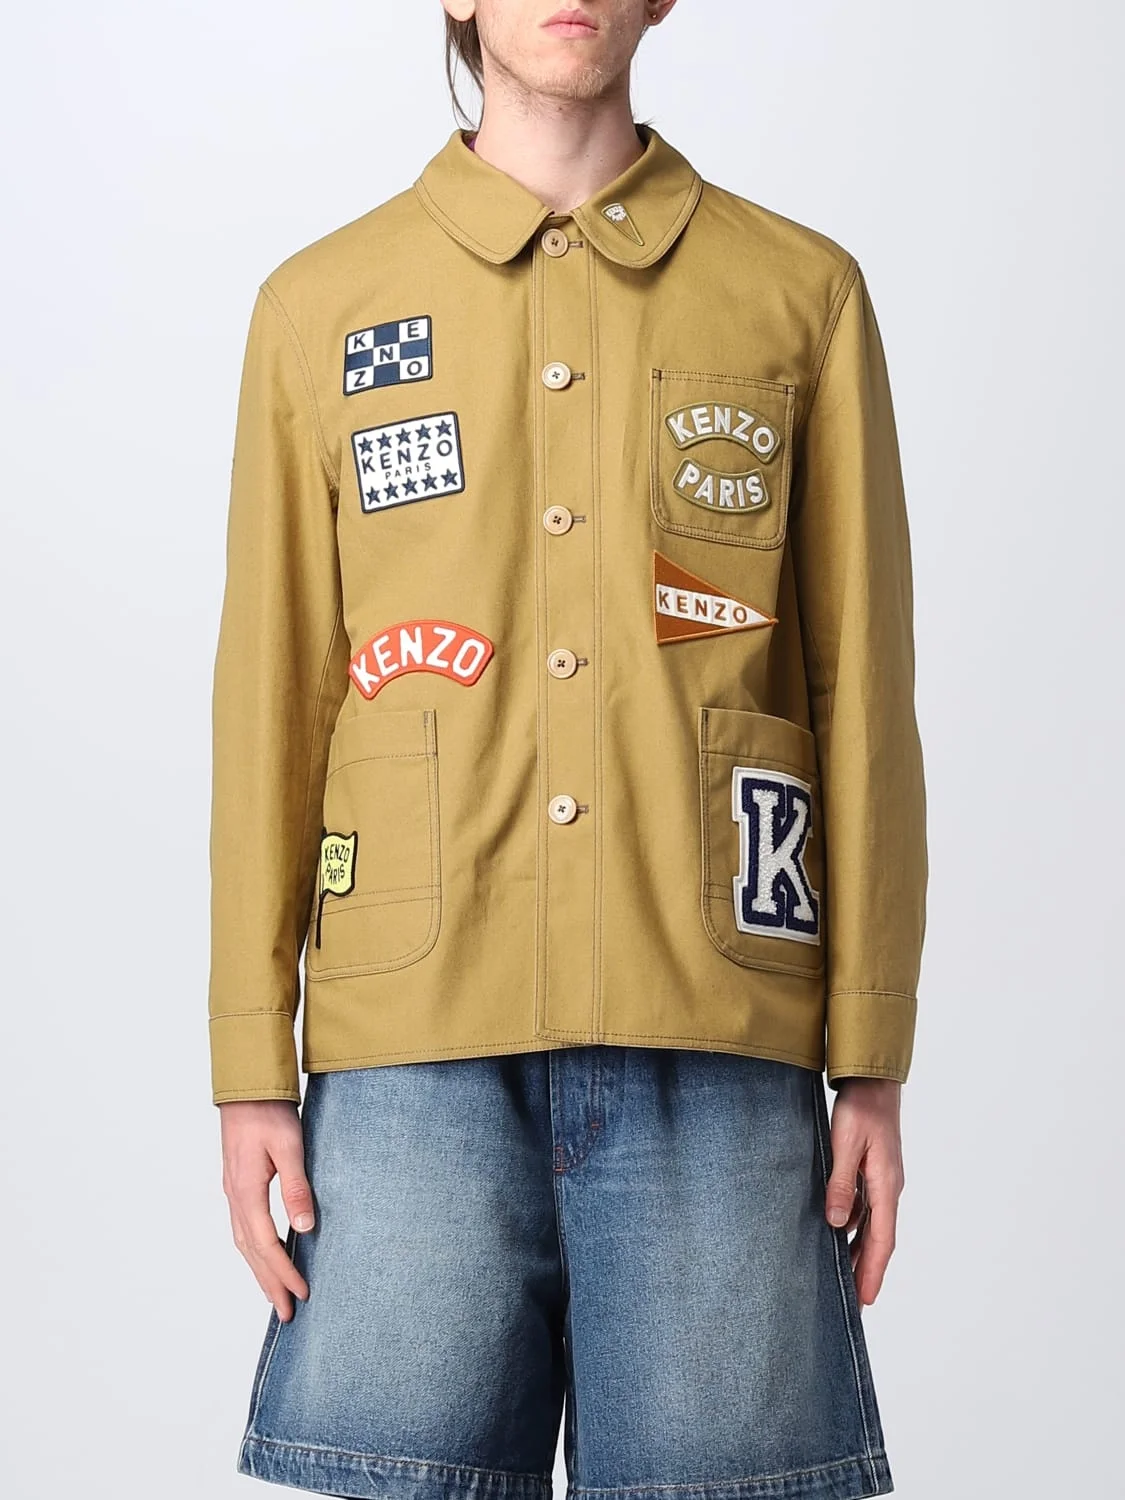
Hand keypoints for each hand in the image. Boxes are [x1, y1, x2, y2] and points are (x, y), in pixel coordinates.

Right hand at [219, 1099, 315, 1319]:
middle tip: (287, 1313)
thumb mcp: (289, 1147)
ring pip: (244, 1243)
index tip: (302, 1293)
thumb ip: (296, 1187)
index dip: (284, 1273)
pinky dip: (254, 1251)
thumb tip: (304, 1229)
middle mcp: (235, 1197)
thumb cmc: (270, 1112)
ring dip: (260, 1271)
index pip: (267, 1245)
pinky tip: (264, 1256)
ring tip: (275, 1294)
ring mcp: (233, 1192)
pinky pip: (244, 1229)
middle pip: (251, 1253)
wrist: (246, 1087)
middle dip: (269, 1284)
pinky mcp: (237, 1185)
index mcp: (246, 1192)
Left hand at [823, 1078, 903, 1308]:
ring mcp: (881, 1181)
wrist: (873, 1081)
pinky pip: (864, 1208)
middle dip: (866, 1270)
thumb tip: (836, 1223)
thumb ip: (840, 1183)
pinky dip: (852, 1226)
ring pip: (870, 1225)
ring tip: (842, 1276)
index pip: (881, 1240)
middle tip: (854, 1302)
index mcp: (886, 1186)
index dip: (872, 1271)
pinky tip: (836, 1233)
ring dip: (857, 1250)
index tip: (865, 1300)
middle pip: (877, 1239)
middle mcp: (888, 1188)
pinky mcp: (872, 1172)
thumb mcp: (845, 1145)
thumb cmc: (861, 1110)